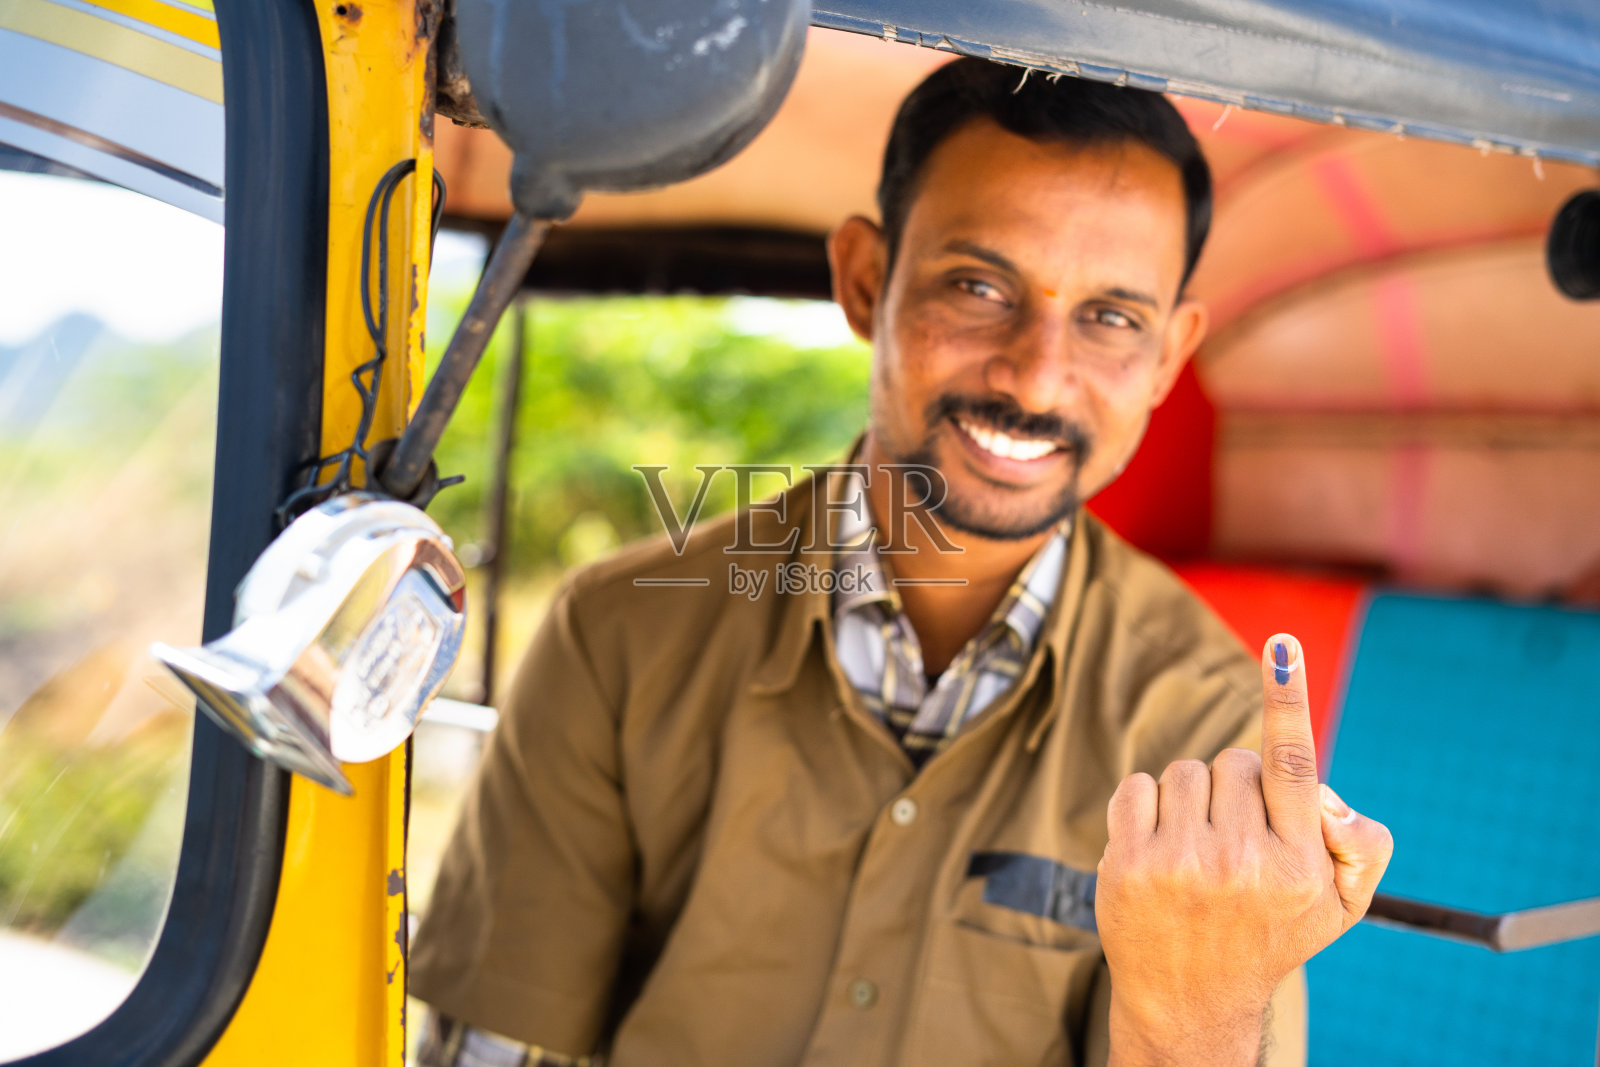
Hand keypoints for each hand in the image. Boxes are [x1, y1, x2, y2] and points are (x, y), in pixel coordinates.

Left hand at [1094, 633, 1393, 1065]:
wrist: (1192, 998)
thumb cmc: (1271, 933)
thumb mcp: (1340, 904)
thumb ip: (1362, 843)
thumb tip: (1325, 795)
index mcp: (1298, 865)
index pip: (1294, 766)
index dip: (1288, 698)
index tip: (1282, 645)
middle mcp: (1240, 863)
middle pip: (1235, 764)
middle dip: (1238, 790)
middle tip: (1237, 841)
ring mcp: (1179, 864)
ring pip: (1186, 773)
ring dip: (1193, 799)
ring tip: (1199, 849)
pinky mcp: (1128, 864)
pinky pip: (1137, 786)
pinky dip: (1147, 806)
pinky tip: (1159, 846)